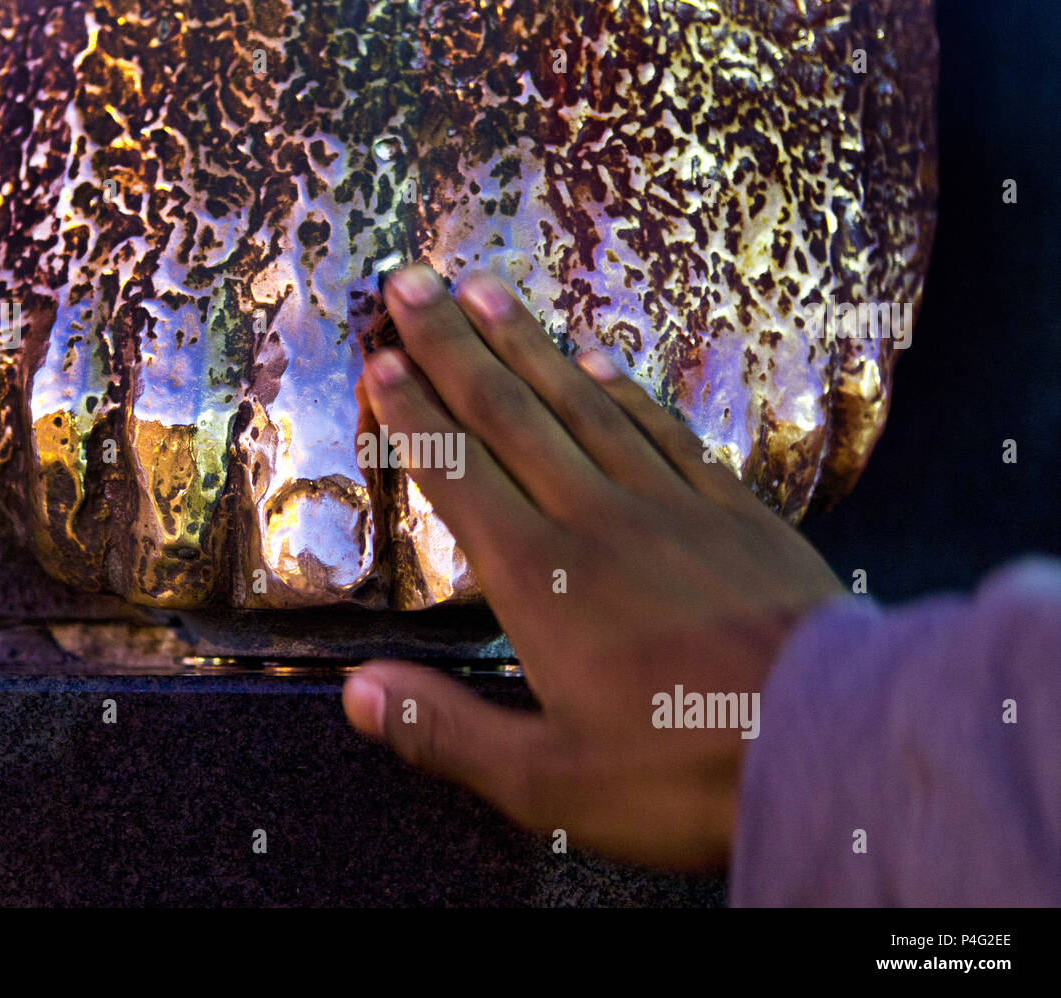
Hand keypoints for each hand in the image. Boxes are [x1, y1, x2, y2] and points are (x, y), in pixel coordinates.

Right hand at [343, 264, 843, 869]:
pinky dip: (623, 388)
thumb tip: (352, 692)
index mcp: (539, 578)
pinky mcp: (731, 508)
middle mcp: (593, 518)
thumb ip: (445, 730)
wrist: (831, 741)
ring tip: (487, 290)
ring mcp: (667, 504)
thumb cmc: (682, 767)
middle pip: (509, 414)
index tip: (380, 355)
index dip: (414, 412)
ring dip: (527, 344)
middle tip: (413, 280)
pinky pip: (663, 430)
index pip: (459, 474)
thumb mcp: (549, 780)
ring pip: (581, 403)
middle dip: (452, 344)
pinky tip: (600, 357)